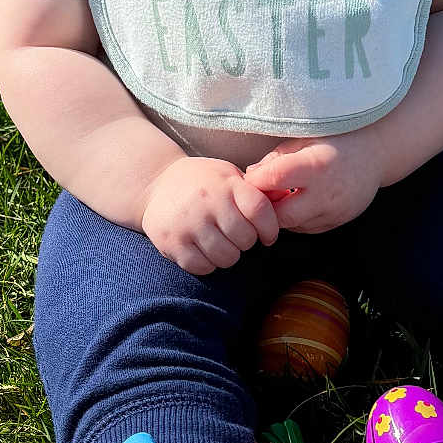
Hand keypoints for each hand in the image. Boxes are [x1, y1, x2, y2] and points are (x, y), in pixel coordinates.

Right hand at [140, 157, 279, 274]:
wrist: (156, 184)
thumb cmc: (203, 182)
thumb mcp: (228, 175)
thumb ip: (253, 191)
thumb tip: (285, 200)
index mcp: (226, 185)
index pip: (259, 210)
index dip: (270, 228)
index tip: (267, 235)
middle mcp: (207, 203)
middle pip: (245, 239)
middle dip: (246, 242)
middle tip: (236, 235)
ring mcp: (188, 224)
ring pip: (226, 257)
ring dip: (228, 255)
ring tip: (220, 242)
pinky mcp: (172, 243)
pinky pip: (202, 267)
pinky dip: (208, 264)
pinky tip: (204, 250)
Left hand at [244, 130, 384, 233]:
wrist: (376, 153)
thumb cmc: (336, 140)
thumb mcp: (305, 139)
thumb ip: (276, 159)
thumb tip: (249, 177)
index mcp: (316, 165)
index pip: (272, 180)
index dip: (254, 181)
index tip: (248, 178)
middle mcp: (326, 193)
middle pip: (280, 215)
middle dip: (265, 207)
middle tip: (262, 193)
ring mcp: (334, 211)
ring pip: (292, 225)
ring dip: (280, 214)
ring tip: (282, 193)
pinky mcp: (337, 222)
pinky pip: (306, 228)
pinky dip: (296, 218)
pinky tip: (299, 200)